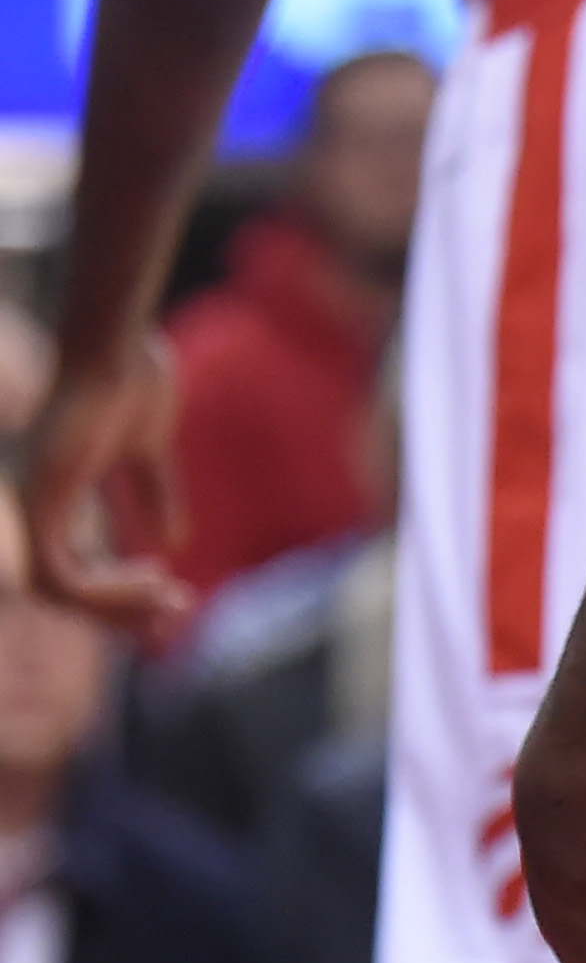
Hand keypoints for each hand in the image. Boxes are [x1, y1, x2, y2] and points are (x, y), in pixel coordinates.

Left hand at [19, 333, 190, 632]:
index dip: (120, 593)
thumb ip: (152, 494)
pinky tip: (153, 578)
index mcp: (54, 491)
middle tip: (174, 615)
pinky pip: (62, 575)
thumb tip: (170, 543)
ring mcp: (33, 501)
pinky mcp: (42, 500)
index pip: (73, 566)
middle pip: (62, 589)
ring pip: (56, 591)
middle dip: (119, 612)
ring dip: (115, 608)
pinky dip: (107, 591)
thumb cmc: (131, 380)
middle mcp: (34, 502)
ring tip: (168, 599)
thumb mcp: (148, 450)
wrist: (115, 347)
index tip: (175, 591)